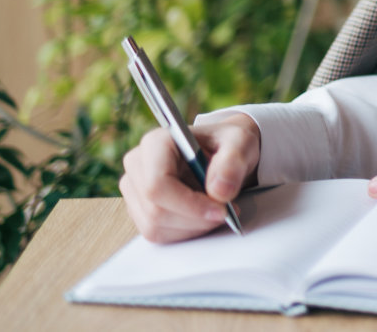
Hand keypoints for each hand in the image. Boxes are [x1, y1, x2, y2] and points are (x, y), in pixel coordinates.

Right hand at [119, 113, 260, 242]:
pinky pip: (157, 233)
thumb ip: (233, 163)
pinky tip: (203, 217)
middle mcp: (138, 164)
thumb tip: (219, 191)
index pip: (157, 185)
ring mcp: (135, 188)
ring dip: (192, 227)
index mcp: (156, 142)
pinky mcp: (139, 208)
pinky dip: (185, 232)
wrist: (225, 151)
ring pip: (154, 226)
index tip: (220, 210)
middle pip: (155, 210)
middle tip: (225, 212)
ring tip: (217, 211)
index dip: (188, 204)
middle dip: (195, 219)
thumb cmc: (229, 143)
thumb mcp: (241, 143)